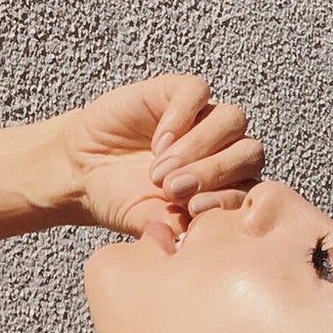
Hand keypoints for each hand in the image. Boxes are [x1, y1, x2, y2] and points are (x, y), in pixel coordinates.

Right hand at [55, 73, 264, 238]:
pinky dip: (181, 117)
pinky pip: (198, 92)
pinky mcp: (179, 93)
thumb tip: (191, 240)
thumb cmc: (121, 199)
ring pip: (231, 120)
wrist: (84, 171)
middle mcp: (222, 151)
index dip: (228, 200)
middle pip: (249, 152)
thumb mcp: (147, 222)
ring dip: (199, 146)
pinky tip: (157, 142)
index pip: (249, 190)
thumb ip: (175, 229)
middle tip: (173, 189)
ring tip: (159, 170)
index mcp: (225, 187)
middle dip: (215, 172)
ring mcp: (204, 119)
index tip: (193, 212)